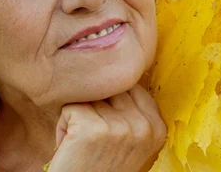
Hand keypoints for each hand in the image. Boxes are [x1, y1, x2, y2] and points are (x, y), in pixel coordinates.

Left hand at [46, 84, 166, 171]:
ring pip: (88, 96)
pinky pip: (70, 107)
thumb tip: (119, 60)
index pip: (131, 85)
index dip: (111, 103)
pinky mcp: (93, 129)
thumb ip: (133, 109)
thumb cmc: (99, 166)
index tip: (107, 132)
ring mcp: (120, 127)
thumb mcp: (129, 140)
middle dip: (95, 108)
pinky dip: (63, 126)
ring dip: (78, 117)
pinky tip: (70, 147)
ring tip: (82, 145)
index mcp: (158, 127)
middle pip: (109, 87)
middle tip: (93, 140)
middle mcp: (144, 126)